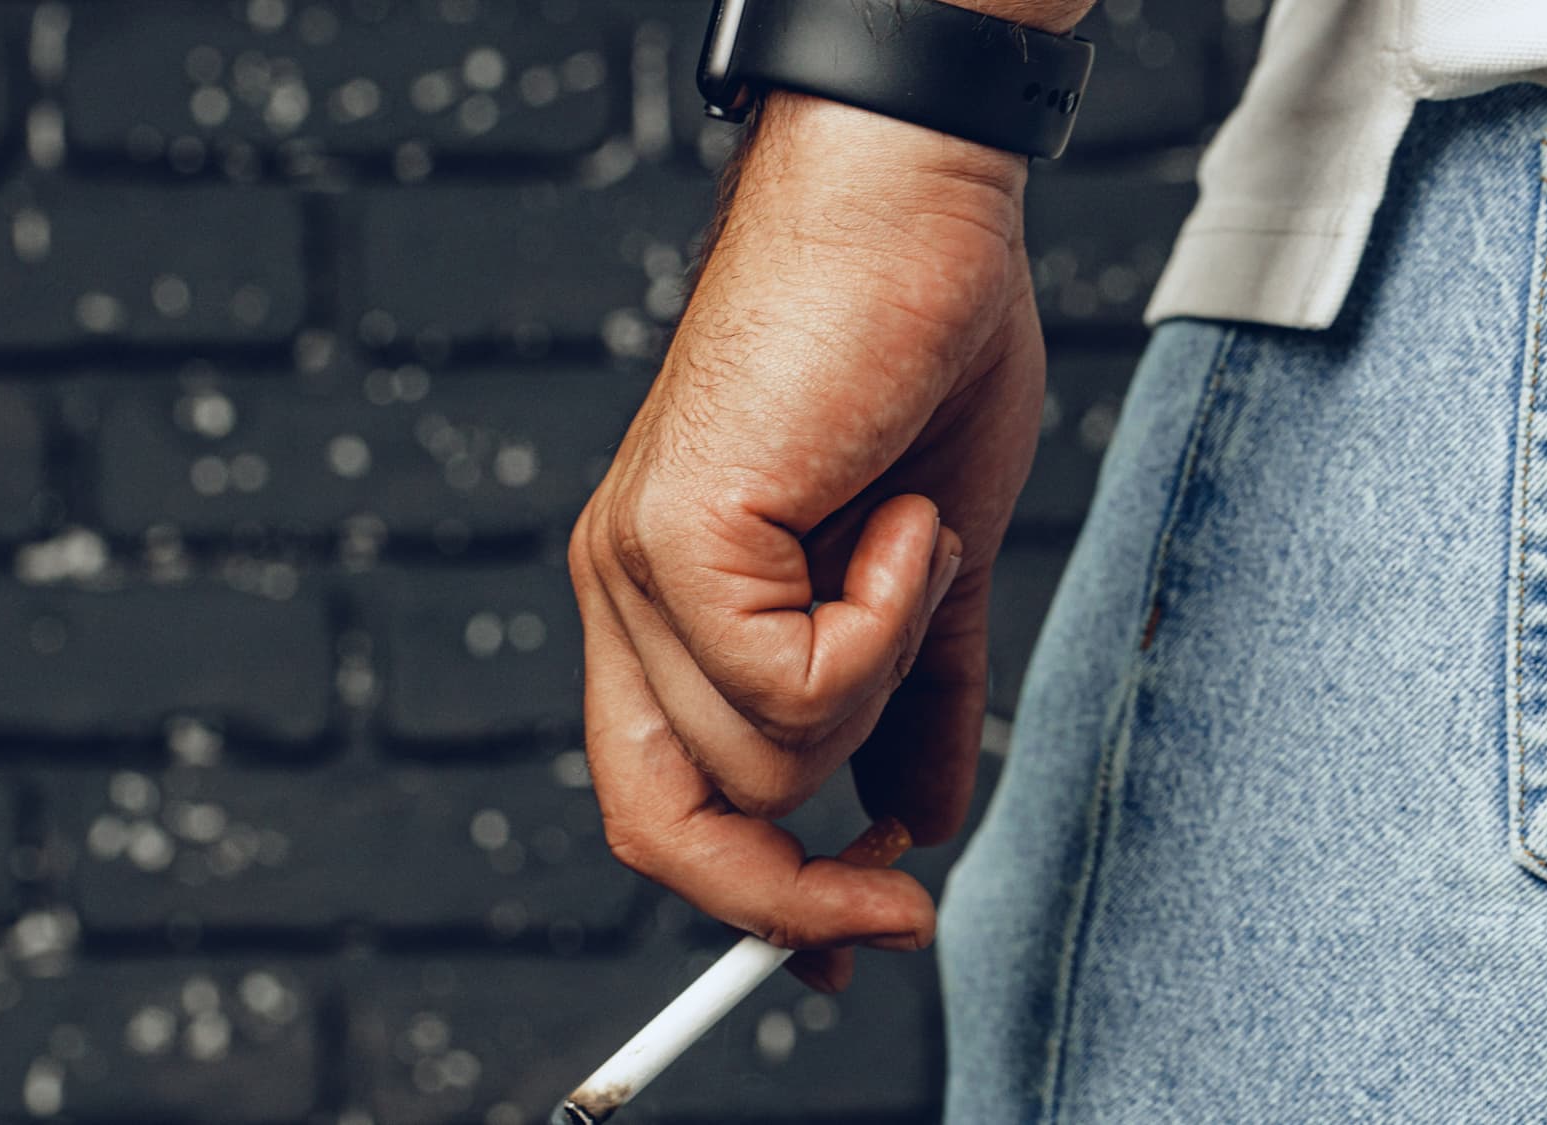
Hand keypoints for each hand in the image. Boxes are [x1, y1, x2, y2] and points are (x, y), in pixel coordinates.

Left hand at [568, 86, 1053, 991]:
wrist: (908, 213)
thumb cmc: (911, 367)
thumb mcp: (923, 585)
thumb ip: (909, 711)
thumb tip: (925, 820)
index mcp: (661, 611)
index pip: (662, 806)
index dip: (749, 900)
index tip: (846, 949)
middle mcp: (622, 596)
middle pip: (663, 828)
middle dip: (789, 894)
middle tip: (902, 897)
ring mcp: (634, 567)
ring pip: (759, 760)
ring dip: (881, 677)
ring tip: (909, 545)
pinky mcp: (676, 532)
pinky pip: (792, 683)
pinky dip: (884, 624)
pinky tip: (896, 517)